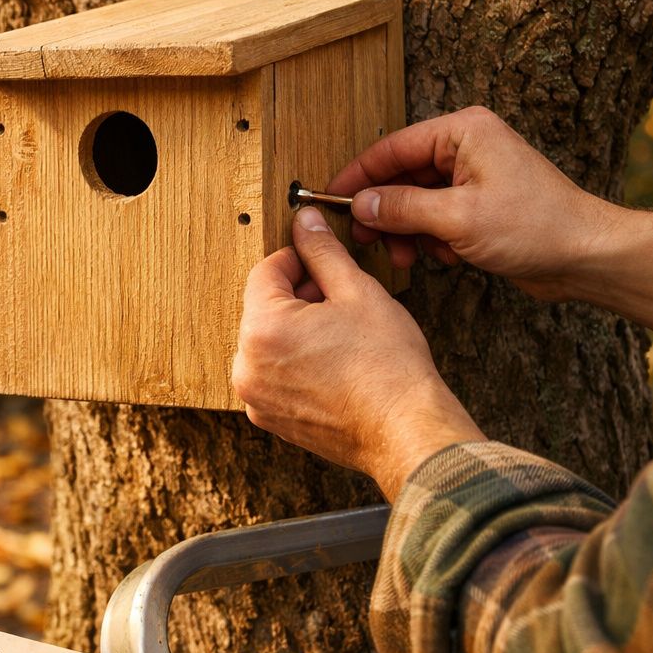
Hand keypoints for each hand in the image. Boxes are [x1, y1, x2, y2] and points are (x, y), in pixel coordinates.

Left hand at [232, 207, 484, 499]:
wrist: (405, 430)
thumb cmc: (388, 366)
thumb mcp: (357, 292)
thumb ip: (323, 252)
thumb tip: (305, 222)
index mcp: (262, 329)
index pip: (264, 272)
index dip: (295, 258)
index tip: (319, 259)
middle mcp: (247, 366)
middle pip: (262, 309)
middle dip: (296, 297)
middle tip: (338, 299)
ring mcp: (256, 397)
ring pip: (268, 343)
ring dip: (295, 330)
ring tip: (339, 334)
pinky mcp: (270, 418)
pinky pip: (273, 375)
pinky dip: (294, 363)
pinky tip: (332, 363)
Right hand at [327, 106, 652, 348]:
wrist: (586, 256)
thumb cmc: (536, 226)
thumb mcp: (457, 219)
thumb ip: (402, 208)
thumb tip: (361, 205)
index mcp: (463, 132)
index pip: (392, 148)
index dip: (358, 177)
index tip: (330, 201)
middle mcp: (466, 147)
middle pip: (400, 175)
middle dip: (384, 211)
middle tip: (365, 239)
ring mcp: (473, 177)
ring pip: (415, 201)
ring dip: (406, 231)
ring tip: (406, 257)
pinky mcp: (479, 205)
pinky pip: (435, 218)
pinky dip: (430, 239)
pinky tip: (444, 258)